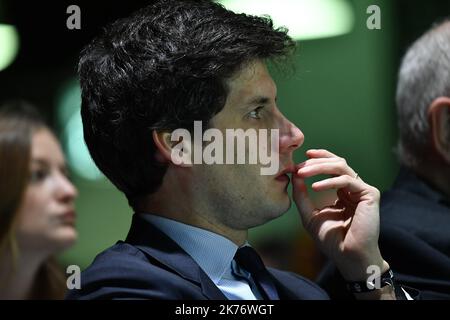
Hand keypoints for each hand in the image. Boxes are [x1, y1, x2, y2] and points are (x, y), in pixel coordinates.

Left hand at [292, 149, 387, 280]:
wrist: (347, 256)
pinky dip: (329, 181)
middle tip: (298, 166)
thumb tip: (295, 176)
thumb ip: (302, 196)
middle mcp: (354, 188)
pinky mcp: (369, 194)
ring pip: (341, 166)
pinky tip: (315, 187)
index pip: (333, 166)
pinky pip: (347, 180)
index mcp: (343, 191)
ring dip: (319, 167)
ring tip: (302, 172)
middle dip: (315, 162)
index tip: (302, 157)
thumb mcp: (310, 215)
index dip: (319, 158)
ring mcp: (362, 190)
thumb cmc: (331, 240)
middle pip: (336, 163)